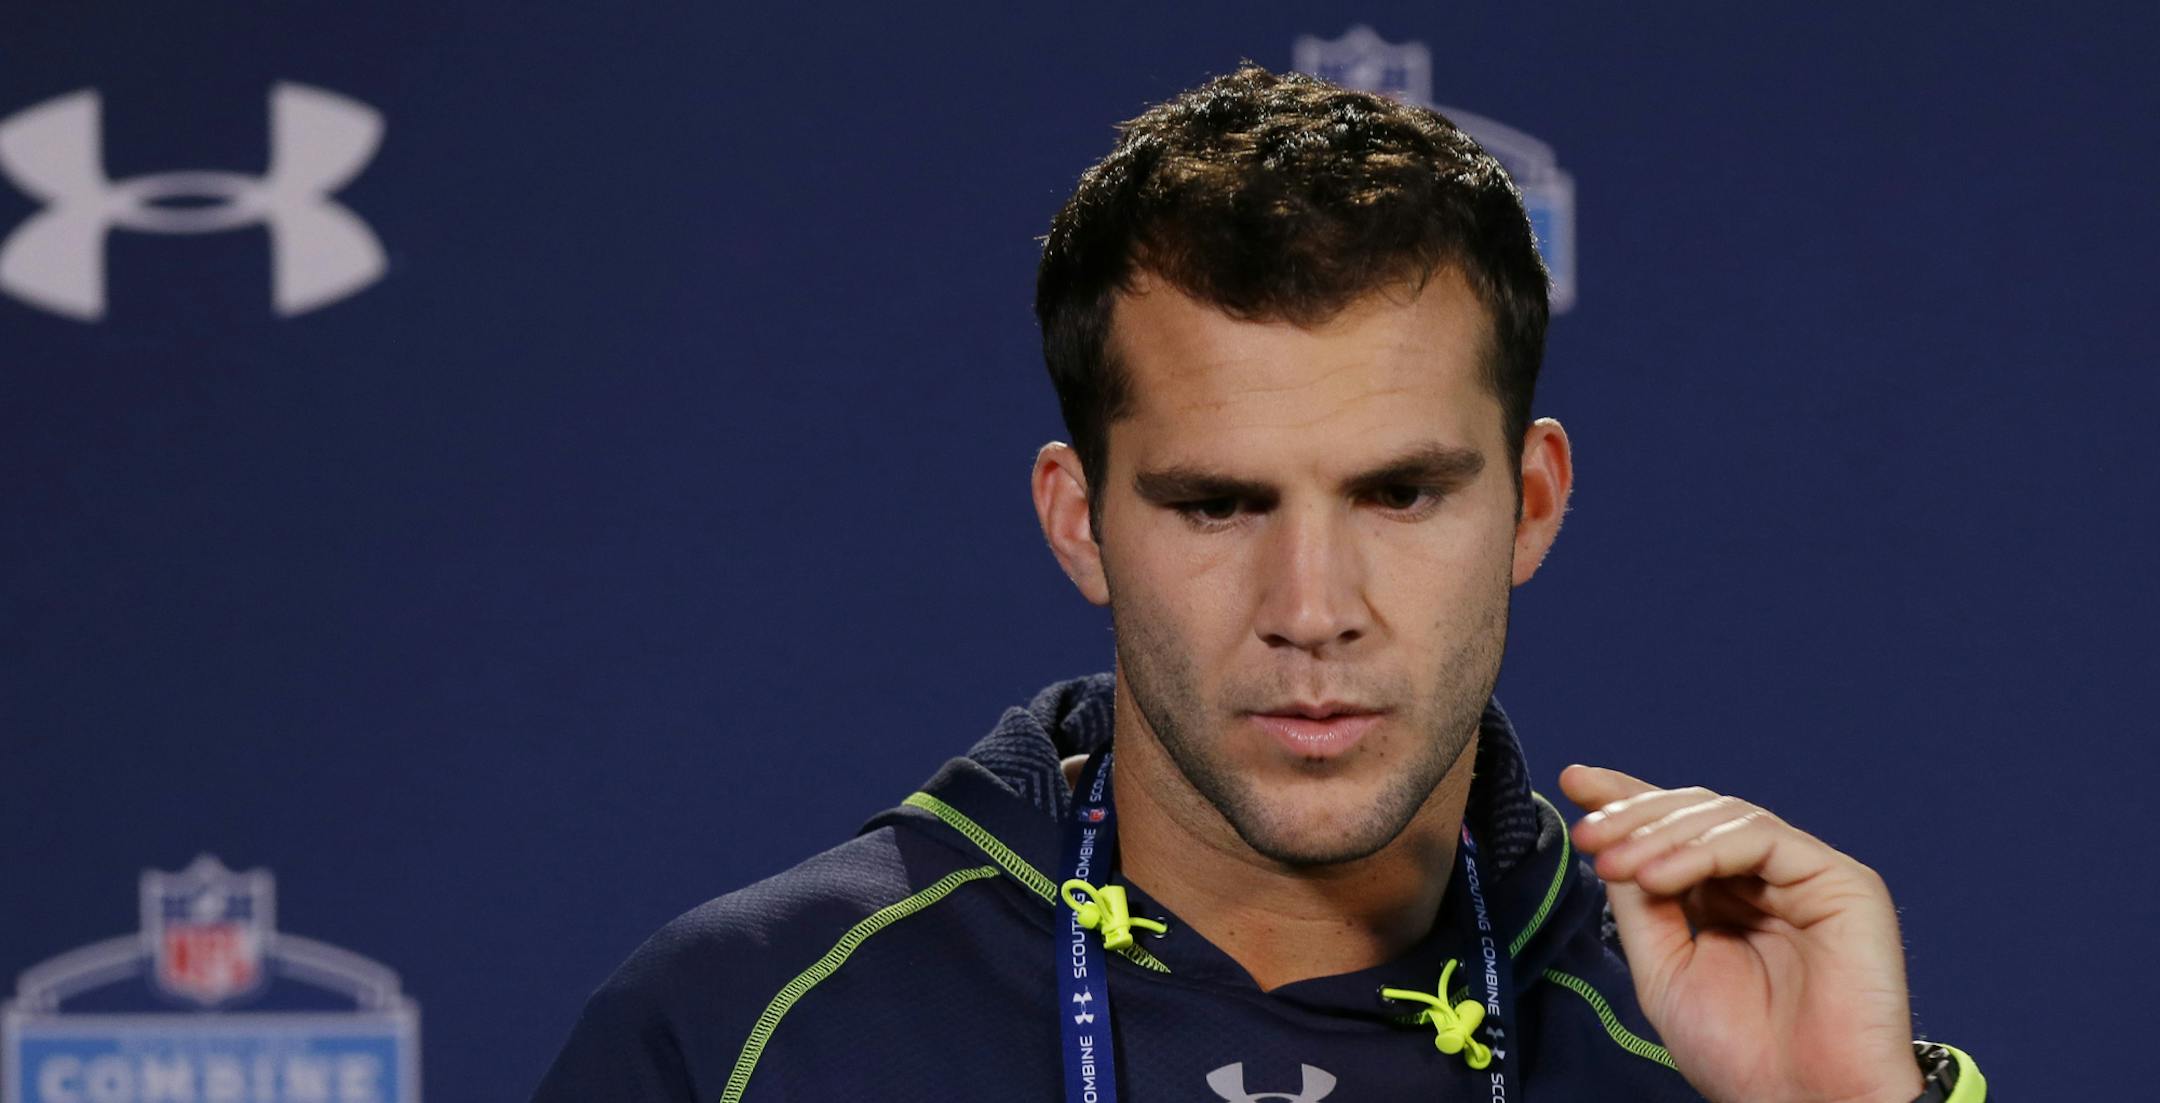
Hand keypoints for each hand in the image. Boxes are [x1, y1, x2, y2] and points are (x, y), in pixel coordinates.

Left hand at [1559, 765, 1922, 1102]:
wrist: (1802, 1102)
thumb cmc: (1741, 1052)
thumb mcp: (1664, 967)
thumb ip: (1640, 903)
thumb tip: (1607, 841)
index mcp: (1726, 898)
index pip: (1675, 829)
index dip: (1627, 799)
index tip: (1575, 782)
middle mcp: (1767, 879)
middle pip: (1695, 813)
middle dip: (1633, 814)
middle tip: (1587, 832)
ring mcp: (1806, 876)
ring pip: (1724, 817)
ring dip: (1657, 833)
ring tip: (1614, 863)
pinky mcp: (1842, 882)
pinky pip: (1762, 839)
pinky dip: (1701, 849)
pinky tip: (1658, 876)